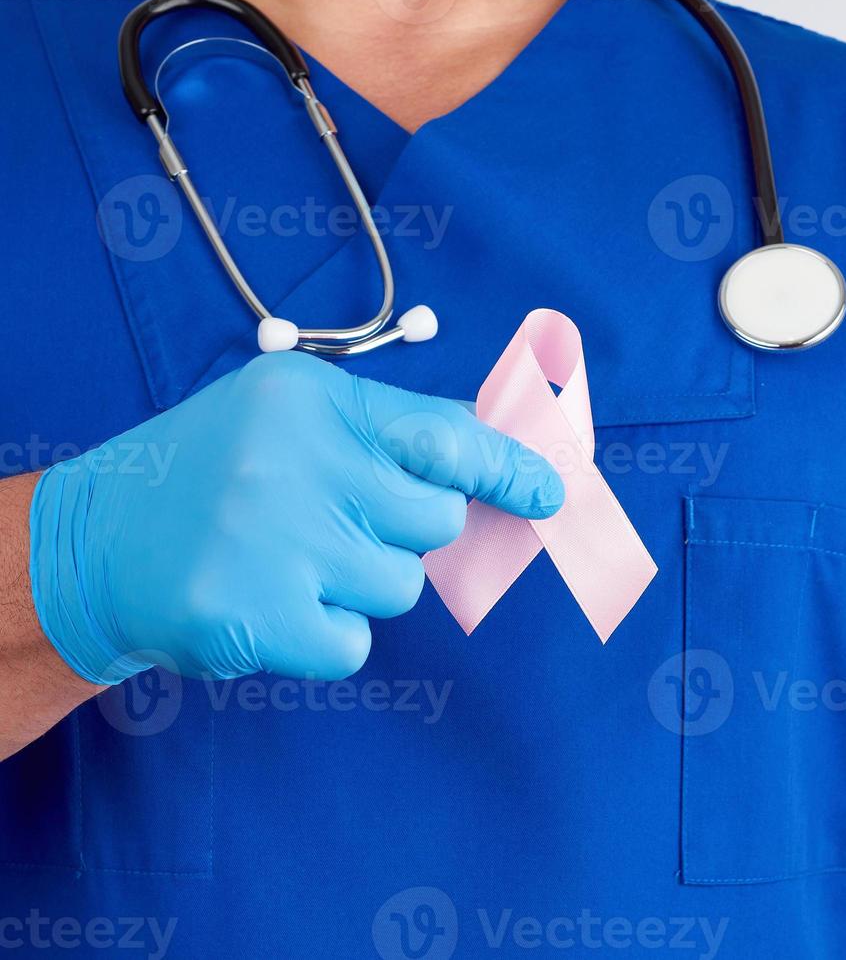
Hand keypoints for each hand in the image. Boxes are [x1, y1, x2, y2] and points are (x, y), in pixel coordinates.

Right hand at [29, 353, 563, 683]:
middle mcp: (295, 462)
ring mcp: (274, 542)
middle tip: (336, 522)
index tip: (550, 493)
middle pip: (433, 519)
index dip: (508, 468)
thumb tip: (497, 459)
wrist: (98, 541)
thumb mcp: (293, 419)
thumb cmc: (215, 474)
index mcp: (312, 401)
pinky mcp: (256, 618)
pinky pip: (354, 642)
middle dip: (403, 529)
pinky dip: (326, 632)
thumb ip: (389, 435)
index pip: (444, 435)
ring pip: (400, 586)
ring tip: (290, 559)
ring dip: (357, 582)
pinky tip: (273, 602)